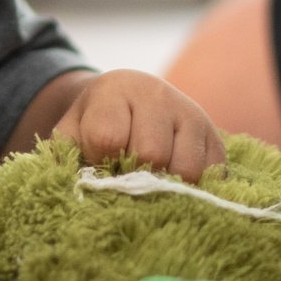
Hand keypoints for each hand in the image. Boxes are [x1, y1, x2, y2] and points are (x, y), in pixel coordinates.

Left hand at [54, 70, 227, 181]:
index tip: (96, 160)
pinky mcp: (215, 139)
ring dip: (165, 184)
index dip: (99, 160)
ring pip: (185, 168)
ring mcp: (191, 115)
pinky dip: (192, 188)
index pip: (107, 137)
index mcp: (116, 90)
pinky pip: (211, 176)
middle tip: (124, 174)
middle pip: (151, 153)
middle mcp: (158, 95)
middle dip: (133, 173)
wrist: (129, 100)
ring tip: (148, 178)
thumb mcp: (71, 132)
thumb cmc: (95, 123)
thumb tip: (73, 191)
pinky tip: (172, 181)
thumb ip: (65, 156)